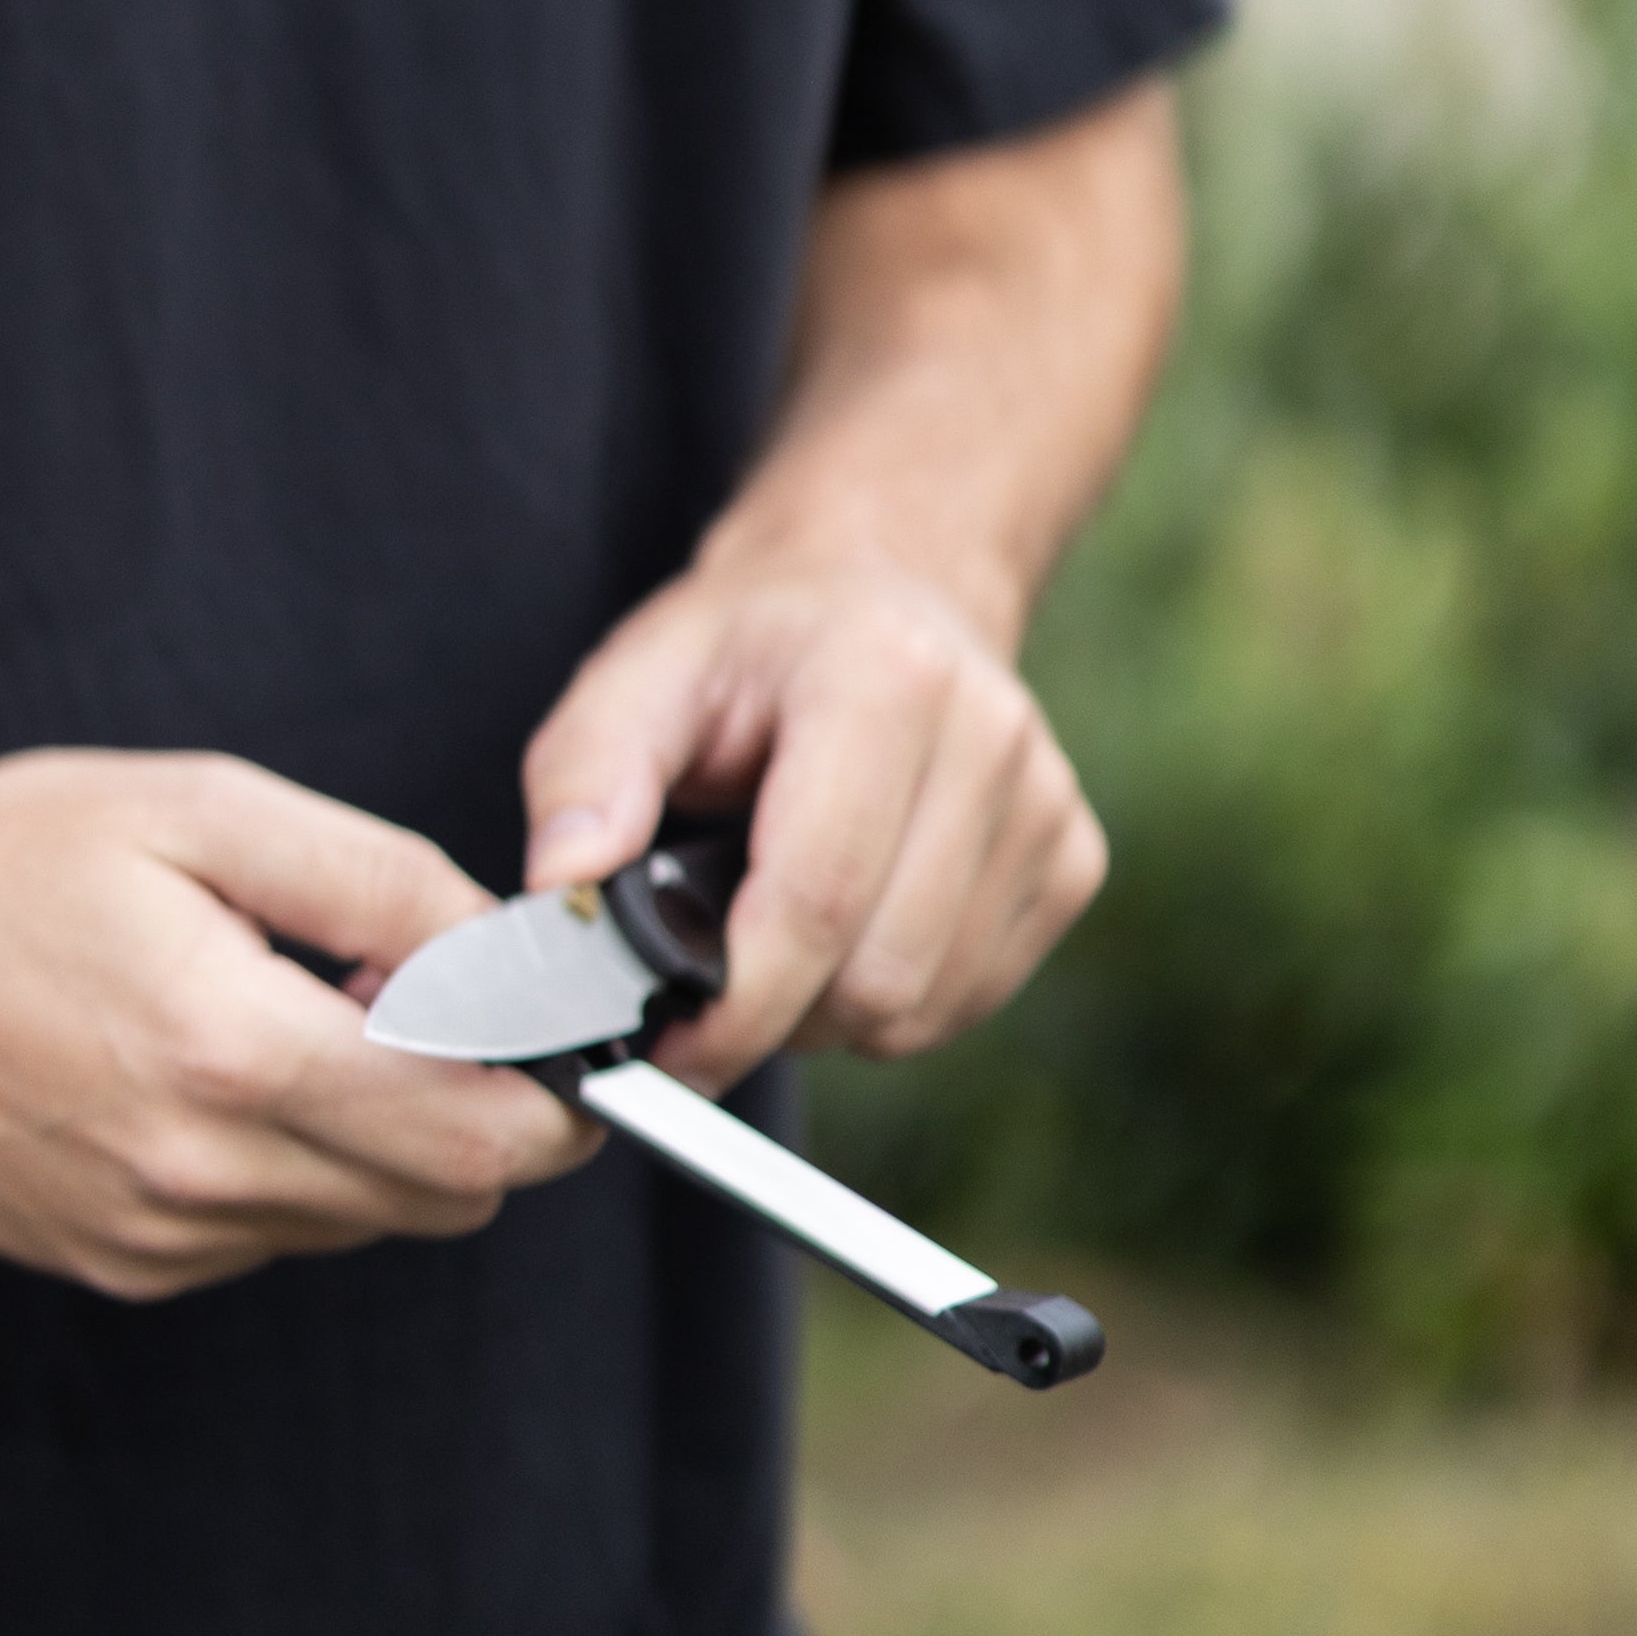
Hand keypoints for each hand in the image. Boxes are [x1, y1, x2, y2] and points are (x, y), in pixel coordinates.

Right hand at [0, 745, 589, 1297]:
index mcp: (235, 1052)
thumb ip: (380, 883)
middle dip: (476, 1112)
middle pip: (446, 1197)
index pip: (482, 1135)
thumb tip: (502, 954)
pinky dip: (287, 1166)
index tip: (555, 1032)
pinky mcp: (120, 1264)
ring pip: (361, 1221)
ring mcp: (156, 1238)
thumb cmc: (6, 861)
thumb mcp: (206, 811)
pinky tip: (211, 1074)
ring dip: (374, 1138)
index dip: (554, 1088)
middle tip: (409, 1006)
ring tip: (289, 1022)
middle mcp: (201, 1174)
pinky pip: (270, 1235)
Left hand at [519, 542, 1105, 1095]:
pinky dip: (891, 1004)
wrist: (881, 586)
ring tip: (774, 941)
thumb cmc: (750, 647)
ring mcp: (1046, 802)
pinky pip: (968, 1000)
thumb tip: (564, 891)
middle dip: (776, 1017)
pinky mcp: (1072, 860)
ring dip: (830, 1016)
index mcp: (883, 675)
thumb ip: (583, 778)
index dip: (739, 1003)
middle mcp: (990, 735)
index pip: (819, 896)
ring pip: (925, 1007)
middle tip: (708, 992)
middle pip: (879, 973)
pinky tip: (847, 930)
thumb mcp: (638, 675)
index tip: (671, 1049)